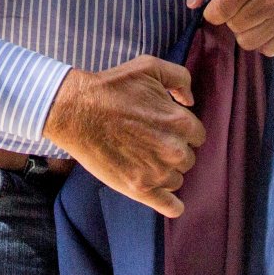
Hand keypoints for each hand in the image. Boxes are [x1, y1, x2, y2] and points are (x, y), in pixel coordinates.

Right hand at [44, 56, 204, 217]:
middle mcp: (173, 149)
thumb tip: (189, 101)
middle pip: (188, 158)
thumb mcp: (149, 67)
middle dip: (174, 151)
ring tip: (145, 161)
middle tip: (151, 143)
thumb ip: (180, 78)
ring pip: (177, 179)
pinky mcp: (139, 188)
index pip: (197, 135)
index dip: (182, 132)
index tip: (165, 130)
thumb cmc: (111, 87)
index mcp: (180, 122)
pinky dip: (173, 206)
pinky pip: (170, 207)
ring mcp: (157, 172)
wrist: (76, 111)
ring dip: (167, 172)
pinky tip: (169, 201)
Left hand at [186, 0, 273, 55]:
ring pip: (250, 42)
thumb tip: (192, 3)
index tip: (222, 1)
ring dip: (245, 30)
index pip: (219, 12)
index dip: (213, 10)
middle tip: (241, 2)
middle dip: (231, 17)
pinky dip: (263, 40)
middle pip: (234, 27)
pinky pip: (269, 49)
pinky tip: (266, 21)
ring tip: (252, 11)